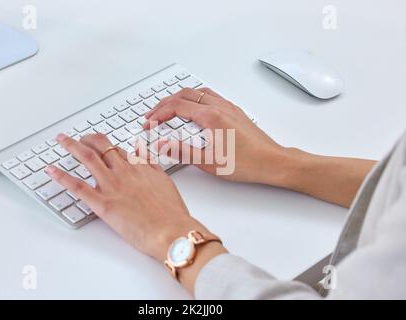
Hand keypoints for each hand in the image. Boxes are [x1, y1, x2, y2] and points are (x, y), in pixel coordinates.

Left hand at [45, 133, 211, 261]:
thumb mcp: (165, 182)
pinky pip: (78, 187)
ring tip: (62, 141)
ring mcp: (112, 186)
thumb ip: (153, 166)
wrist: (172, 230)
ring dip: (71, 146)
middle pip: (101, 146)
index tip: (99, 143)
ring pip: (87, 158)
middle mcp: (124, 172)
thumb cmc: (172, 213)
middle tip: (78, 139)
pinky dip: (62, 176)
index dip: (106, 145)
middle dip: (87, 139)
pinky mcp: (103, 204)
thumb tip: (145, 154)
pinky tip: (51, 170)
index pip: (118, 149)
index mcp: (140, 167)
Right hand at [144, 87, 288, 184]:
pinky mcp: (235, 112)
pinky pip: (210, 96)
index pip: (176, 107)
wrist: (273, 162)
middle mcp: (220, 107)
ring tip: (168, 109)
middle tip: (153, 115)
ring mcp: (228, 107)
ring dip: (179, 98)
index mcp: (211, 117)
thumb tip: (161, 145)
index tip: (149, 123)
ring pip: (197, 92)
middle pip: (184, 95)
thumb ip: (181, 152)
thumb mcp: (209, 162)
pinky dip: (194, 98)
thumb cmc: (247, 164)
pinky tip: (194, 109)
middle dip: (164, 103)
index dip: (158, 114)